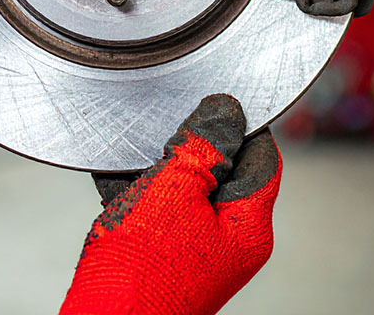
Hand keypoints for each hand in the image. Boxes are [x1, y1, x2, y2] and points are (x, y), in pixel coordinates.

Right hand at [61, 94, 281, 314]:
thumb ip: (203, 146)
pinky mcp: (164, 260)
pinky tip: (113, 178)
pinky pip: (159, 213)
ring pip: (184, 191)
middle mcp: (228, 243)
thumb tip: (226, 112)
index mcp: (248, 227)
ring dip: (156, 169)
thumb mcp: (173, 190)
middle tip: (162, 133)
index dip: (239, 126)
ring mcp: (196, 253)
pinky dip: (139, 193)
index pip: (261, 158)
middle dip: (188, 148)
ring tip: (129, 157)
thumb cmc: (139, 271)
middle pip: (222, 172)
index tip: (212, 103)